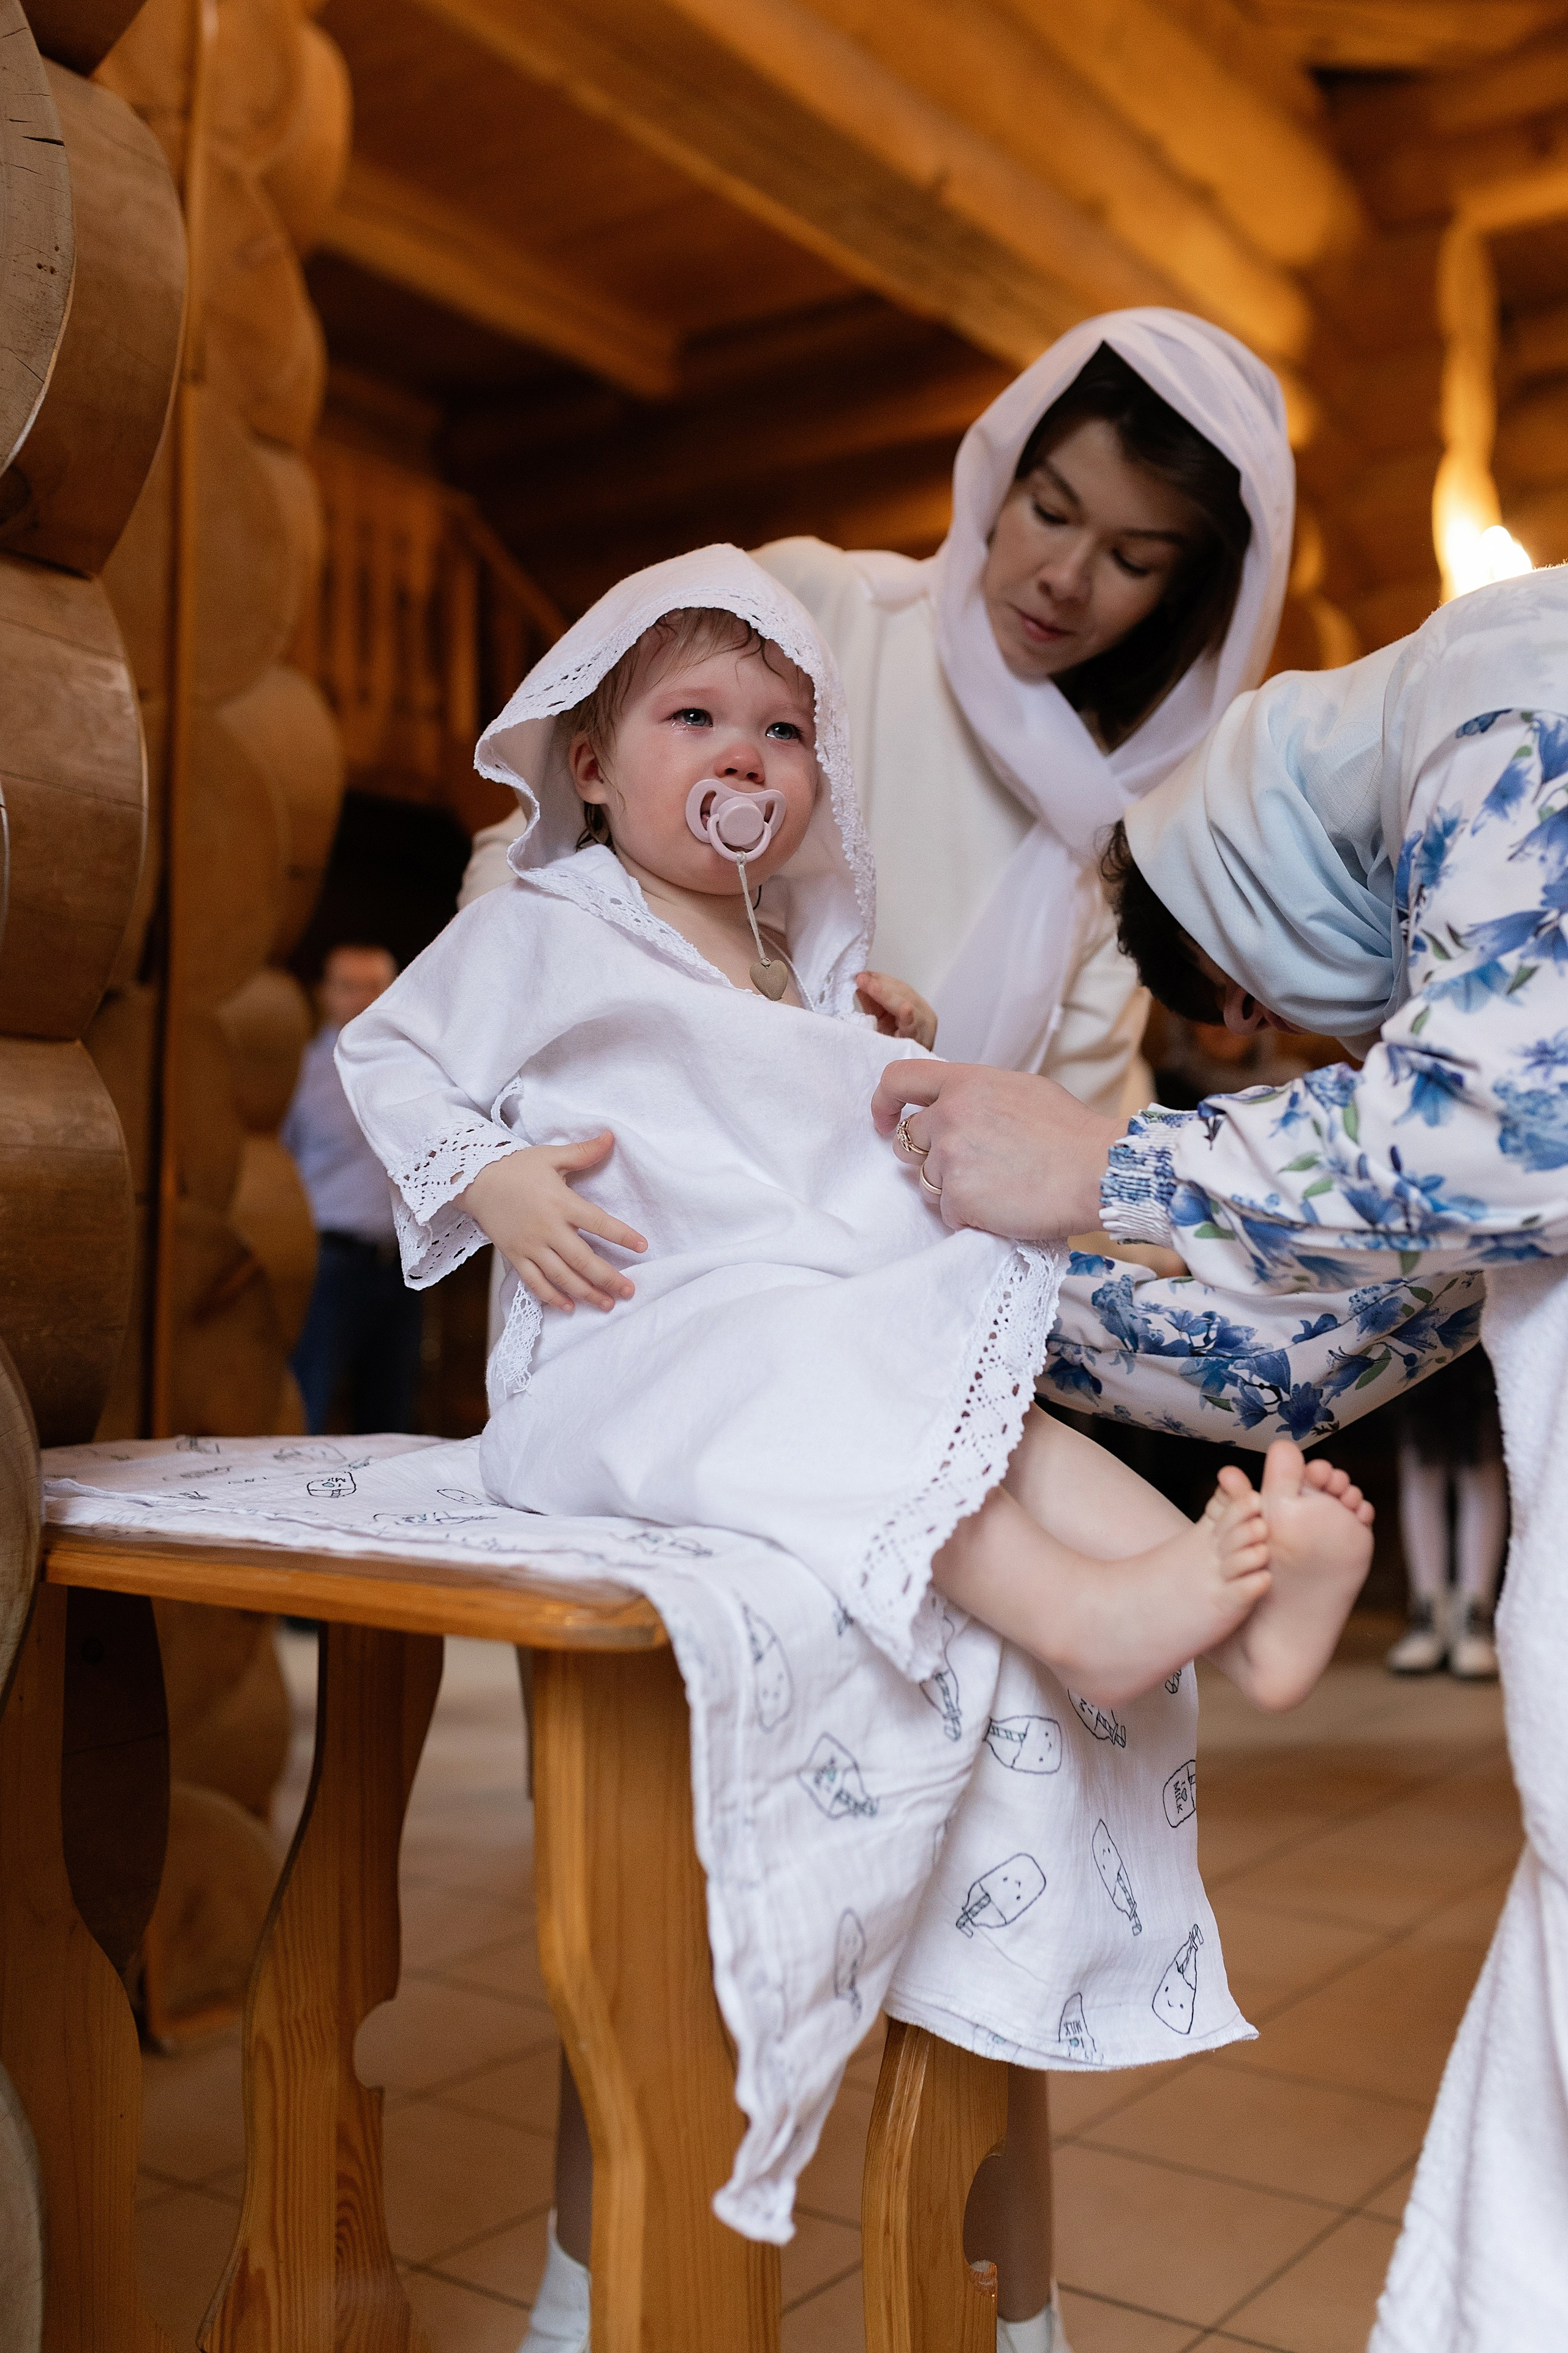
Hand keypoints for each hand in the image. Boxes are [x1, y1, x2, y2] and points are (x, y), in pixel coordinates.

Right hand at [459, 1134, 646, 1312]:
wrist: (475, 1180)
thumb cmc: (516, 1167)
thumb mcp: (550, 1156)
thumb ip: (583, 1152)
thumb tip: (611, 1136)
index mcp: (561, 1202)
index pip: (599, 1222)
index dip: (622, 1236)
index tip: (642, 1247)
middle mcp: (547, 1228)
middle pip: (583, 1259)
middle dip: (608, 1278)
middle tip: (630, 1291)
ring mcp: (530, 1245)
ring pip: (562, 1276)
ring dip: (586, 1293)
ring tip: (607, 1304)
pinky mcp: (514, 1256)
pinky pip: (534, 1282)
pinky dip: (551, 1297)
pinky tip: (568, 1307)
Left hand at [855, 969, 937, 1049]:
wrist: (907, 1080)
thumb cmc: (893, 1049)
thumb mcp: (880, 1021)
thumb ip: (872, 1002)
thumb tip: (860, 982)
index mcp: (915, 1007)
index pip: (898, 987)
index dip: (879, 980)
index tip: (860, 975)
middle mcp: (924, 1015)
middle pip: (903, 993)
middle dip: (880, 986)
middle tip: (861, 980)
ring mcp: (925, 1029)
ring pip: (908, 1005)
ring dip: (888, 996)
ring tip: (872, 986)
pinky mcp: (923, 1043)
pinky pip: (915, 1030)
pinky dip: (909, 1019)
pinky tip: (905, 1010)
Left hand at [871, 1061, 1122, 1239]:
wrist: (1099, 1171)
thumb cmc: (1071, 1134)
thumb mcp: (1021, 1090)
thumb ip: (977, 1095)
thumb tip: (955, 1104)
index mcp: (966, 1083)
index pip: (899, 1079)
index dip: (883, 1102)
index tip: (883, 1121)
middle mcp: (950, 1115)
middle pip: (906, 1140)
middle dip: (927, 1156)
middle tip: (967, 1166)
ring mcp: (950, 1157)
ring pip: (925, 1181)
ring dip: (952, 1188)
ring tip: (998, 1186)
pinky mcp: (958, 1197)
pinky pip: (947, 1212)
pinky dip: (970, 1216)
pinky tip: (1003, 1207)